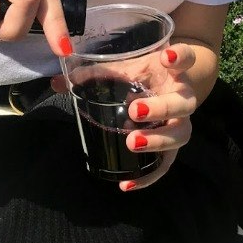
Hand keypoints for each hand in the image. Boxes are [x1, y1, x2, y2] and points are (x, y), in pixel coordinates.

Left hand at [53, 42, 198, 190]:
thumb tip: (56, 82)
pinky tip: (126, 185)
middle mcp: (182, 96)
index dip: (180, 58)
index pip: (186, 59)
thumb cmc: (142, 76)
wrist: (164, 87)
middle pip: (184, 103)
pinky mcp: (172, 145)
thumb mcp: (121, 69)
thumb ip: (92, 73)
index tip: (166, 57)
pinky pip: (166, 164)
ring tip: (132, 142)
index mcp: (172, 72)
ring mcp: (180, 122)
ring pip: (182, 133)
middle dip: (162, 108)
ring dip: (159, 140)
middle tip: (134, 111)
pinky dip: (148, 176)